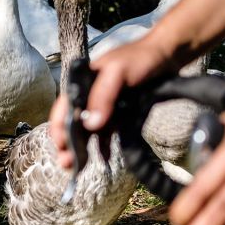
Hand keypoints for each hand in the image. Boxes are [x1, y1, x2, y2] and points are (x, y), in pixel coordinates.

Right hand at [49, 36, 175, 168]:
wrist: (165, 56)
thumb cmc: (139, 58)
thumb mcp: (118, 72)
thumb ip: (103, 95)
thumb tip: (90, 124)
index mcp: (82, 83)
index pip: (63, 108)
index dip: (59, 128)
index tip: (61, 147)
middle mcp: (89, 97)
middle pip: (72, 124)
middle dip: (67, 145)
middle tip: (67, 164)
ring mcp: (103, 107)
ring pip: (87, 132)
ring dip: (82, 150)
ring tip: (78, 169)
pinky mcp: (117, 115)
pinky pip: (105, 134)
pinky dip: (102, 148)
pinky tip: (104, 160)